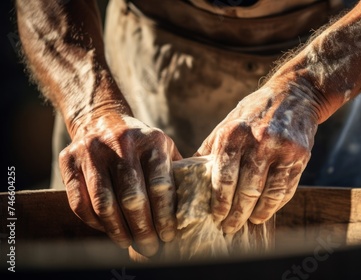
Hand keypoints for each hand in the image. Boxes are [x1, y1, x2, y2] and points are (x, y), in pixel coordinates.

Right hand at [59, 113, 181, 256]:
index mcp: (152, 141)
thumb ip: (177, 173)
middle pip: (132, 197)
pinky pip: (80, 201)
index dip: (164, 216)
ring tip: (127, 243)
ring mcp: (92, 151)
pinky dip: (94, 221)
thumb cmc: (141, 144)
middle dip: (142, 228)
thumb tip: (194, 209)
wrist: (101, 119)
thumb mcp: (163, 148)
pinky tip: (107, 229)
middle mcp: (121, 143)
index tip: (168, 236)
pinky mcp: (68, 160)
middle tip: (149, 247)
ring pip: (104, 202)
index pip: (160, 185)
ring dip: (117, 229)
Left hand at [196, 80, 318, 233]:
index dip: (219, 203)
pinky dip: (276, 204)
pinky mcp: (299, 154)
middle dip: (236, 214)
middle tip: (230, 227)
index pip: (222, 178)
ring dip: (257, 213)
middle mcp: (256, 141)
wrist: (294, 94)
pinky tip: (267, 210)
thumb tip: (188, 176)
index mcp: (232, 134)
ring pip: (266, 193)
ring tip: (250, 221)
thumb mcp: (228, 124)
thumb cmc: (254, 113)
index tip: (216, 218)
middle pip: (245, 190)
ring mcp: (279, 148)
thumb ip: (211, 150)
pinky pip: (286, 188)